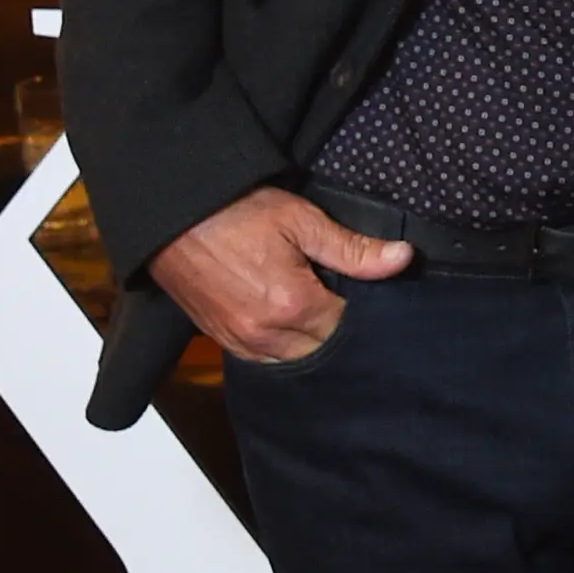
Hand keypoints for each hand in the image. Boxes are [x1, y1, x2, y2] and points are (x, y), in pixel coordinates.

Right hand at [148, 186, 412, 363]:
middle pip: (325, 350)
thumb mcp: (300, 219)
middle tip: (341, 297)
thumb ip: (353, 248)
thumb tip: (403, 259)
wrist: (170, 216)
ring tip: (316, 309)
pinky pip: (266, 360)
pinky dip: (284, 348)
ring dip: (311, 342)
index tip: (365, 290)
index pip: (349, 326)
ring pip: (296, 361)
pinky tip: (290, 323)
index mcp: (293, 305)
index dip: (362, 308)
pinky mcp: (223, 342)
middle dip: (338, 329)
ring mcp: (243, 343)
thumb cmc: (234, 211)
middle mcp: (268, 335)